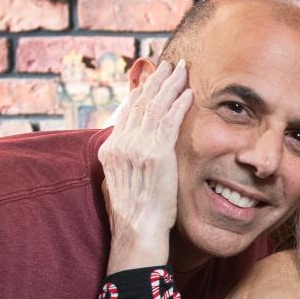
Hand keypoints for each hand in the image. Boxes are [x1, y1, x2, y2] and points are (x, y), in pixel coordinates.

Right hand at [98, 60, 193, 274]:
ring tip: (181, 70)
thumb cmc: (135, 217)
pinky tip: (188, 93)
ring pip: (155, 107)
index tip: (153, 80)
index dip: (142, 93)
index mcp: (110, 151)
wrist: (137, 234)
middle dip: (156, 81)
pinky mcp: (156, 154)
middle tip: (169, 65)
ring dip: (170, 85)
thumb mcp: (120, 185)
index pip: (128, 113)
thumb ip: (125, 164)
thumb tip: (129, 155)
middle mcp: (120, 145)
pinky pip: (169, 121)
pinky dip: (179, 104)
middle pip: (140, 103)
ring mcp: (136, 148)